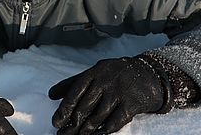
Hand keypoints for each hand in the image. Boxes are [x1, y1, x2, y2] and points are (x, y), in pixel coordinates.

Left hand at [48, 56, 170, 134]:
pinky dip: (105, 131)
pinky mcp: (131, 103)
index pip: (76, 90)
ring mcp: (119, 92)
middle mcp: (106, 80)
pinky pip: (115, 121)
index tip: (56, 122)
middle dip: (72, 123)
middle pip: (85, 105)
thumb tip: (50, 94)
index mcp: (95, 72)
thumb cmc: (116, 75)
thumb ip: (74, 83)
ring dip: (87, 130)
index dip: (65, 107)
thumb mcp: (96, 72)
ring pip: (98, 115)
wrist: (149, 74)